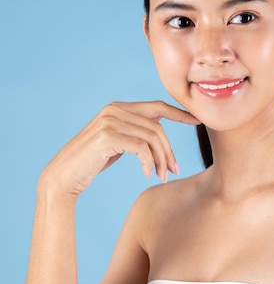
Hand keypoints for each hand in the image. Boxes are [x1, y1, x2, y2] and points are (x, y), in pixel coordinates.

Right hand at [39, 101, 200, 196]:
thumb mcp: (119, 142)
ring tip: (163, 176)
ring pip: (152, 137)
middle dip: (169, 150)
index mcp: (120, 108)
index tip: (198, 121)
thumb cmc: (93, 161)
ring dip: (162, 160)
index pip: (157, 106)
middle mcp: (115, 109)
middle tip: (174, 170)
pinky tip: (147, 174)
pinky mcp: (107, 136)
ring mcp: (110, 121)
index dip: (180, 113)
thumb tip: (160, 130)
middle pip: (158, 127)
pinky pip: (141, 148)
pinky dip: (149, 162)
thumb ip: (136, 131)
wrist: (64, 177)